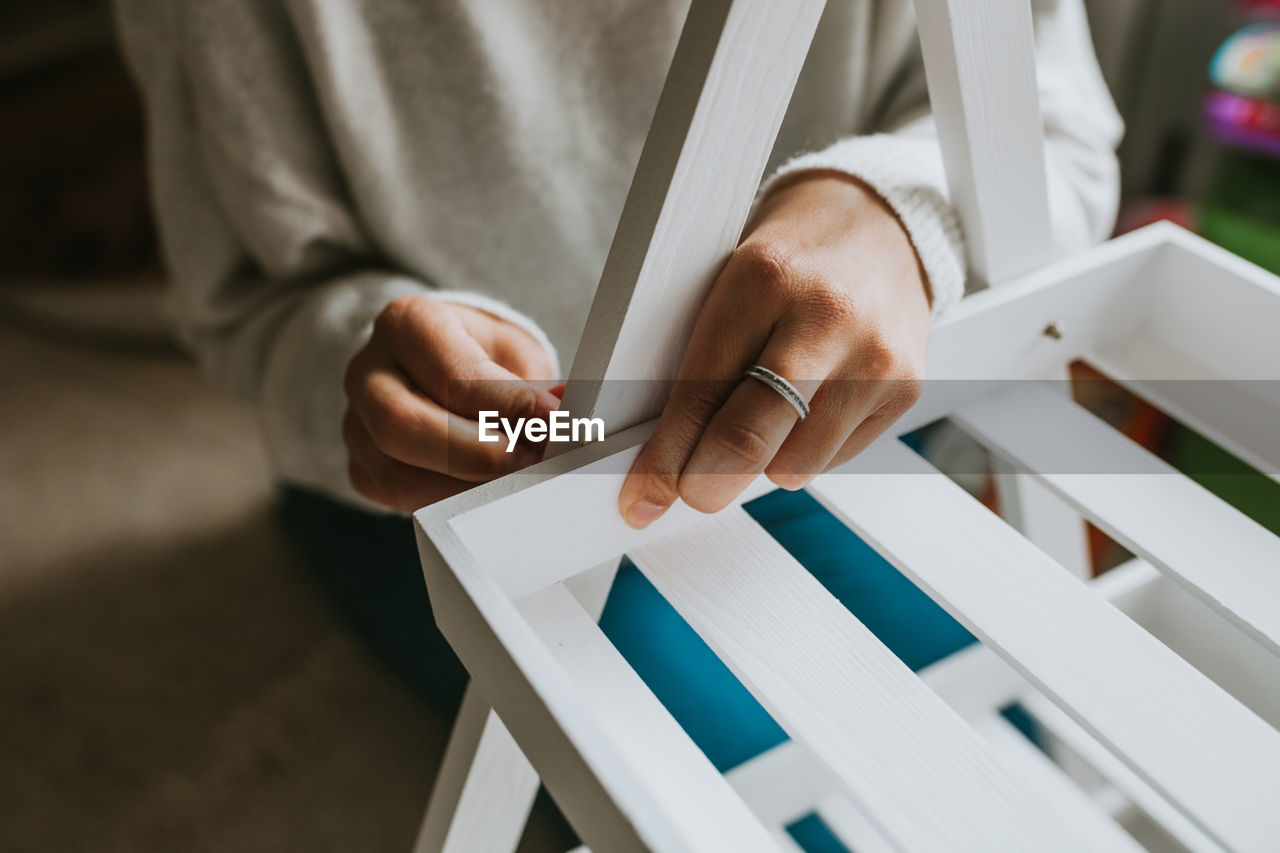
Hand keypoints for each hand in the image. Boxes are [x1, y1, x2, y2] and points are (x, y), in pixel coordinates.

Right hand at [344, 295, 558, 510]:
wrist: (442, 366)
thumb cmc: (482, 355)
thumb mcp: (512, 351)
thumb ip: (532, 386)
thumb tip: (567, 417)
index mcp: (406, 324)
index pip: (451, 374)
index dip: (506, 404)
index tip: (552, 422)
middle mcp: (367, 373)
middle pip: (403, 426)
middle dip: (477, 455)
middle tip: (532, 461)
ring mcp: (355, 425)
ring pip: (398, 475)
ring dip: (467, 489)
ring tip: (519, 482)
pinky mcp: (362, 469)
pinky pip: (400, 501)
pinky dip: (450, 505)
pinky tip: (489, 496)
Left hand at [618, 171, 930, 527]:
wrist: (880, 226)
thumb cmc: (789, 264)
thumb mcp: (731, 287)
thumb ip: (699, 364)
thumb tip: (662, 460)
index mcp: (761, 279)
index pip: (698, 394)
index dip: (663, 459)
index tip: (642, 496)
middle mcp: (824, 317)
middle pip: (748, 440)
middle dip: (704, 484)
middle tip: (689, 493)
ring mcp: (872, 357)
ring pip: (793, 465)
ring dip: (762, 465)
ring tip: (762, 422)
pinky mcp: (905, 388)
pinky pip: (833, 459)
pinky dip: (804, 452)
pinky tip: (808, 408)